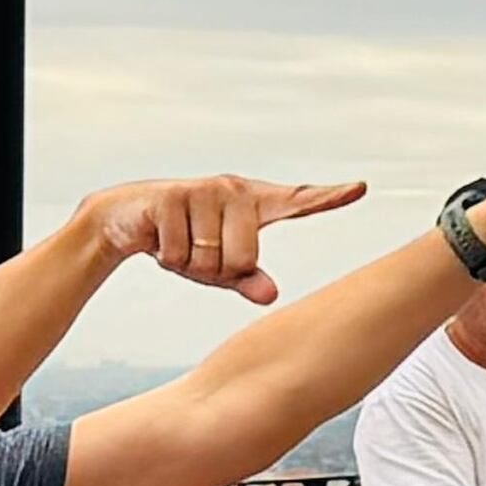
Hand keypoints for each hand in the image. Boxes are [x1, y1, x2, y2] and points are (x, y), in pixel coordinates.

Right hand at [76, 174, 369, 305]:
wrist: (126, 220)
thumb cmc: (184, 242)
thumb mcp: (218, 268)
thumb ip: (247, 280)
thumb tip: (271, 297)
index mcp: (252, 204)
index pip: (297, 201)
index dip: (328, 198)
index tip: (359, 189)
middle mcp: (232, 190)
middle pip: (244, 258)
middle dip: (217, 271)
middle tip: (198, 255)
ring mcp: (203, 190)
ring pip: (211, 260)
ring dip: (191, 266)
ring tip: (180, 245)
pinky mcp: (173, 197)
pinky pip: (180, 255)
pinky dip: (169, 260)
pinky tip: (160, 239)